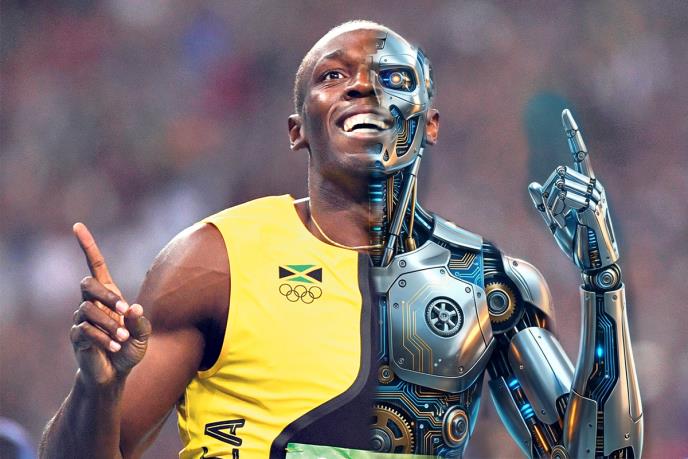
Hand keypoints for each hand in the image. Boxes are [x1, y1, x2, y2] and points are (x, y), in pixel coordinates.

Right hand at [70, 223, 150, 385]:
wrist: (116, 373)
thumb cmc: (130, 348)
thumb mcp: (143, 335)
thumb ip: (141, 322)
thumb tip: (134, 309)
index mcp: (109, 295)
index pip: (95, 265)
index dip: (87, 246)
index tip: (77, 226)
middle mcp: (92, 302)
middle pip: (87, 283)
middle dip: (107, 295)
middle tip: (126, 311)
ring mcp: (81, 318)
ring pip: (87, 309)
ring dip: (109, 324)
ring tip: (122, 339)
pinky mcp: (76, 336)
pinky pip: (85, 330)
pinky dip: (103, 339)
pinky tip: (114, 347)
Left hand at [528, 109, 618, 271]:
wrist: (591, 261)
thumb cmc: (575, 241)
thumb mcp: (553, 220)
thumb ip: (543, 203)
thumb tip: (533, 184)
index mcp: (584, 185)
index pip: (579, 154)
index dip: (572, 133)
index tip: (565, 113)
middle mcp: (592, 185)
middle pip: (557, 174)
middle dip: (547, 196)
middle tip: (556, 217)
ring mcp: (594, 195)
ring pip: (558, 186)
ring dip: (552, 206)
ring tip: (564, 223)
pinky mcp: (592, 205)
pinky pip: (565, 197)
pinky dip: (558, 210)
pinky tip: (567, 222)